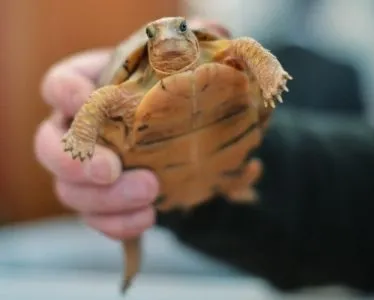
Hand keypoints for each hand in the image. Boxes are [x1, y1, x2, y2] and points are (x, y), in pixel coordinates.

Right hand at [34, 19, 230, 239]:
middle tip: (113, 169)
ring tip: (149, 194)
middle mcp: (77, 131)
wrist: (183, 138)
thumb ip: (190, 50)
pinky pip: (96, 219)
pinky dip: (118, 223)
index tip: (87, 101)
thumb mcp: (180, 69)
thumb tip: (216, 35)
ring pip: (70, 191)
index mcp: (88, 90)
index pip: (57, 85)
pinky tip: (148, 217)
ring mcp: (85, 171)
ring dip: (105, 199)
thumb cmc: (172, 96)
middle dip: (76, 162)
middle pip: (49, 147)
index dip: (65, 94)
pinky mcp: (103, 202)